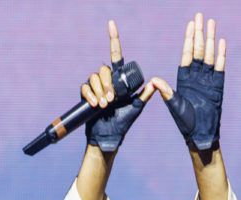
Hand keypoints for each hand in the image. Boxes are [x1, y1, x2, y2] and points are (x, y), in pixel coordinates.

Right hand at [82, 21, 154, 152]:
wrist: (109, 136)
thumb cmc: (123, 123)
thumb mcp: (136, 108)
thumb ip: (143, 96)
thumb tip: (155, 84)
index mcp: (119, 80)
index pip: (116, 56)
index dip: (114, 40)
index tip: (111, 24)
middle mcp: (107, 81)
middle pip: (104, 69)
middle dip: (107, 83)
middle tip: (112, 99)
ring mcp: (96, 88)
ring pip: (94, 77)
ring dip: (100, 90)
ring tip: (105, 105)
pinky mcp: (86, 95)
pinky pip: (85, 87)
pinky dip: (90, 94)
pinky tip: (95, 103)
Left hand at [152, 13, 225, 150]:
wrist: (200, 134)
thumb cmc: (185, 123)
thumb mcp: (174, 106)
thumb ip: (166, 92)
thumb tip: (154, 80)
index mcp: (184, 79)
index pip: (186, 54)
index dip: (188, 39)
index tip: (191, 24)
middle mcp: (196, 77)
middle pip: (198, 50)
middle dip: (200, 33)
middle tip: (201, 16)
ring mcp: (207, 81)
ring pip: (209, 55)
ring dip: (211, 39)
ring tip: (212, 23)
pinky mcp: (217, 87)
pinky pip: (219, 67)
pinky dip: (221, 55)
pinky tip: (221, 42)